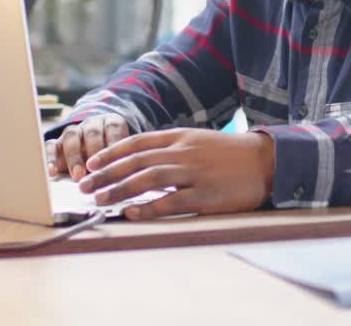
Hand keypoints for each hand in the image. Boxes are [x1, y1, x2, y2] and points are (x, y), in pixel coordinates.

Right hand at [45, 114, 130, 180]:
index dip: (114, 143)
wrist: (94, 149)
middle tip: (95, 171)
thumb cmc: (113, 156)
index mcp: (111, 123)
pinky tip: (52, 172)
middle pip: (92, 134)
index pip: (114, 128)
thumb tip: (125, 179)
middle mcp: (91, 124)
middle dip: (94, 152)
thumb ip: (123, 161)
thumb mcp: (122, 154)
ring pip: (71, 137)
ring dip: (75, 157)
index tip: (114, 161)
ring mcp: (73, 132)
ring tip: (78, 176)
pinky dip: (50, 158)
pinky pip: (50, 146)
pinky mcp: (56, 142)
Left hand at [79, 129, 274, 220]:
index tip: (93, 163)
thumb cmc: (229, 154)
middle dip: (107, 173)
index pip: (138, 141)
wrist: (266, 162)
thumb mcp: (198, 140)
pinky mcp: (206, 196)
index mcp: (181, 137)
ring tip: (100, 199)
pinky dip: (149, 208)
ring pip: (149, 179)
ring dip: (120, 190)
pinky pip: (171, 202)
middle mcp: (184, 152)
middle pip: (137, 161)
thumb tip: (140, 158)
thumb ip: (171, 147)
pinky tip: (132, 213)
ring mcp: (194, 173)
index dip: (112, 152)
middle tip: (84, 185)